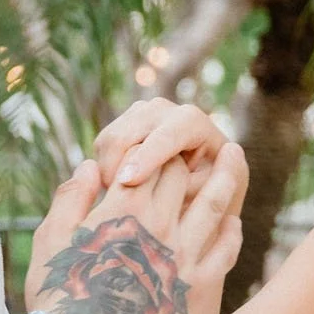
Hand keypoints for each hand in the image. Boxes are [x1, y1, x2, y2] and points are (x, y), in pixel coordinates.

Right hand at [24, 150, 244, 313]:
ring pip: (214, 203)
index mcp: (123, 206)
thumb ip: (73, 195)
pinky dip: (232, 230)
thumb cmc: (56, 295)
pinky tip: (232, 221)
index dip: (155, 150)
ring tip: (235, 158)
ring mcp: (183, 255)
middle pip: (182, 177)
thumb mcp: (51, 238)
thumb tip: (93, 165)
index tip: (159, 146)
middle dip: (185, 160)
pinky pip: (225, 250)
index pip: (151, 161)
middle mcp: (159, 225)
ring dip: (225, 177)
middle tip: (193, 150)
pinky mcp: (197, 287)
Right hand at [95, 100, 230, 188]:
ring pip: (110, 139)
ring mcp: (141, 112)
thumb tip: (141, 184)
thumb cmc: (209, 190)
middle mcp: (164, 110)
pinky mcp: (123, 123)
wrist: (200, 177)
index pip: (167, 135)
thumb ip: (178, 187)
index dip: (146, 157)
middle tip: (115, 203)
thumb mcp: (203, 194)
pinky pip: (103, 145)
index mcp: (193, 122)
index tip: (127, 182)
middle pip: (128, 134)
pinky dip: (105, 167)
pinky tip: (119, 186)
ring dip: (108, 170)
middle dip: (116, 168)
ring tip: (120, 197)